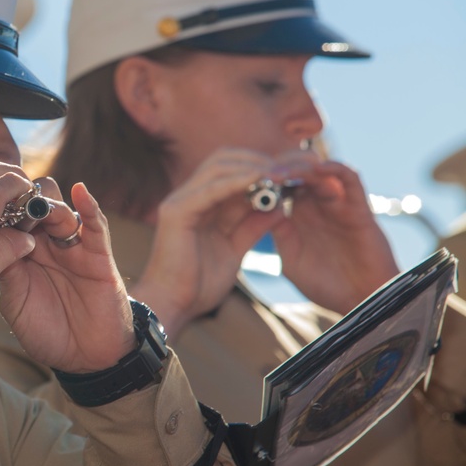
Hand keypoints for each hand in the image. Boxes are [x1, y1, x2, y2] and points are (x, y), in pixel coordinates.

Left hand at [0, 180, 136, 372]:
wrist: (83, 357)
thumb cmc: (45, 329)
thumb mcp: (14, 300)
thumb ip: (5, 268)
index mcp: (23, 251)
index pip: (9, 216)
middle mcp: (47, 243)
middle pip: (32, 202)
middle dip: (18, 198)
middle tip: (6, 205)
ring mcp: (73, 245)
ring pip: (60, 207)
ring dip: (46, 202)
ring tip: (35, 206)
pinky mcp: (98, 254)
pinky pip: (96, 224)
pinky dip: (88, 205)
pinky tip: (79, 191)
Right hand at [133, 148, 290, 334]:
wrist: (174, 305)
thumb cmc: (199, 284)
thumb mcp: (235, 250)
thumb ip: (253, 228)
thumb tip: (279, 208)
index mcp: (200, 204)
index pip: (230, 170)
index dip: (260, 167)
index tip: (291, 173)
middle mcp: (187, 196)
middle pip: (224, 160)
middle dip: (259, 160)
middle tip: (289, 169)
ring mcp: (180, 201)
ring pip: (218, 167)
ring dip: (252, 168)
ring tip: (280, 174)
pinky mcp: (177, 211)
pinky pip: (211, 188)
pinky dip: (237, 181)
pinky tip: (260, 180)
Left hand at [272, 158, 398, 313]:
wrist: (361, 302)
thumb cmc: (327, 285)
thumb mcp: (292, 261)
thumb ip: (279, 235)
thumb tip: (263, 209)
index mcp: (298, 216)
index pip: (280, 187)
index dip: (264, 181)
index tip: (244, 180)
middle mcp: (317, 206)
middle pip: (298, 173)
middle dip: (279, 169)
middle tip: (260, 171)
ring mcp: (338, 205)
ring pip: (320, 172)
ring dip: (301, 167)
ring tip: (281, 171)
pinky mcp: (359, 208)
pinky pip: (351, 180)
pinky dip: (336, 169)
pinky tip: (318, 168)